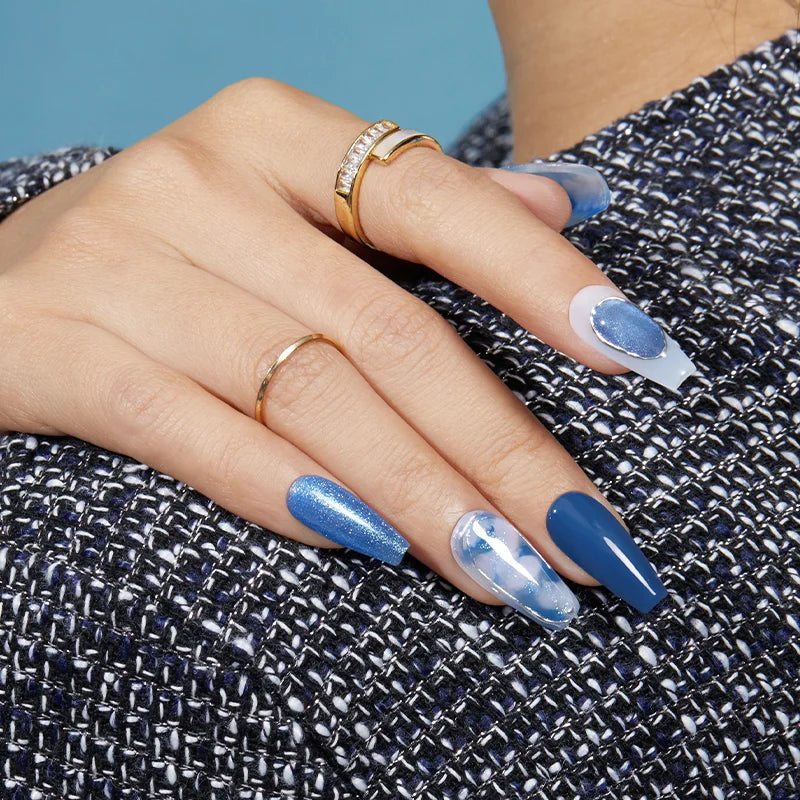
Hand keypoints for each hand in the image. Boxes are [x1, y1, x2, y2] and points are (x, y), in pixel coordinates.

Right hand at [0, 79, 681, 626]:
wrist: (6, 278)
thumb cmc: (180, 255)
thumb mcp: (291, 205)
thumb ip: (422, 208)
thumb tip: (565, 207)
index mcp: (274, 134)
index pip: (435, 202)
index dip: (541, 283)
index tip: (637, 355)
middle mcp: (199, 184)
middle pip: (386, 331)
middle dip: (500, 448)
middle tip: (586, 539)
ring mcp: (120, 263)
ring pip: (306, 394)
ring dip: (421, 498)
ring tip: (510, 573)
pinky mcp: (52, 348)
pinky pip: (191, 433)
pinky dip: (288, 494)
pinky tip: (375, 548)